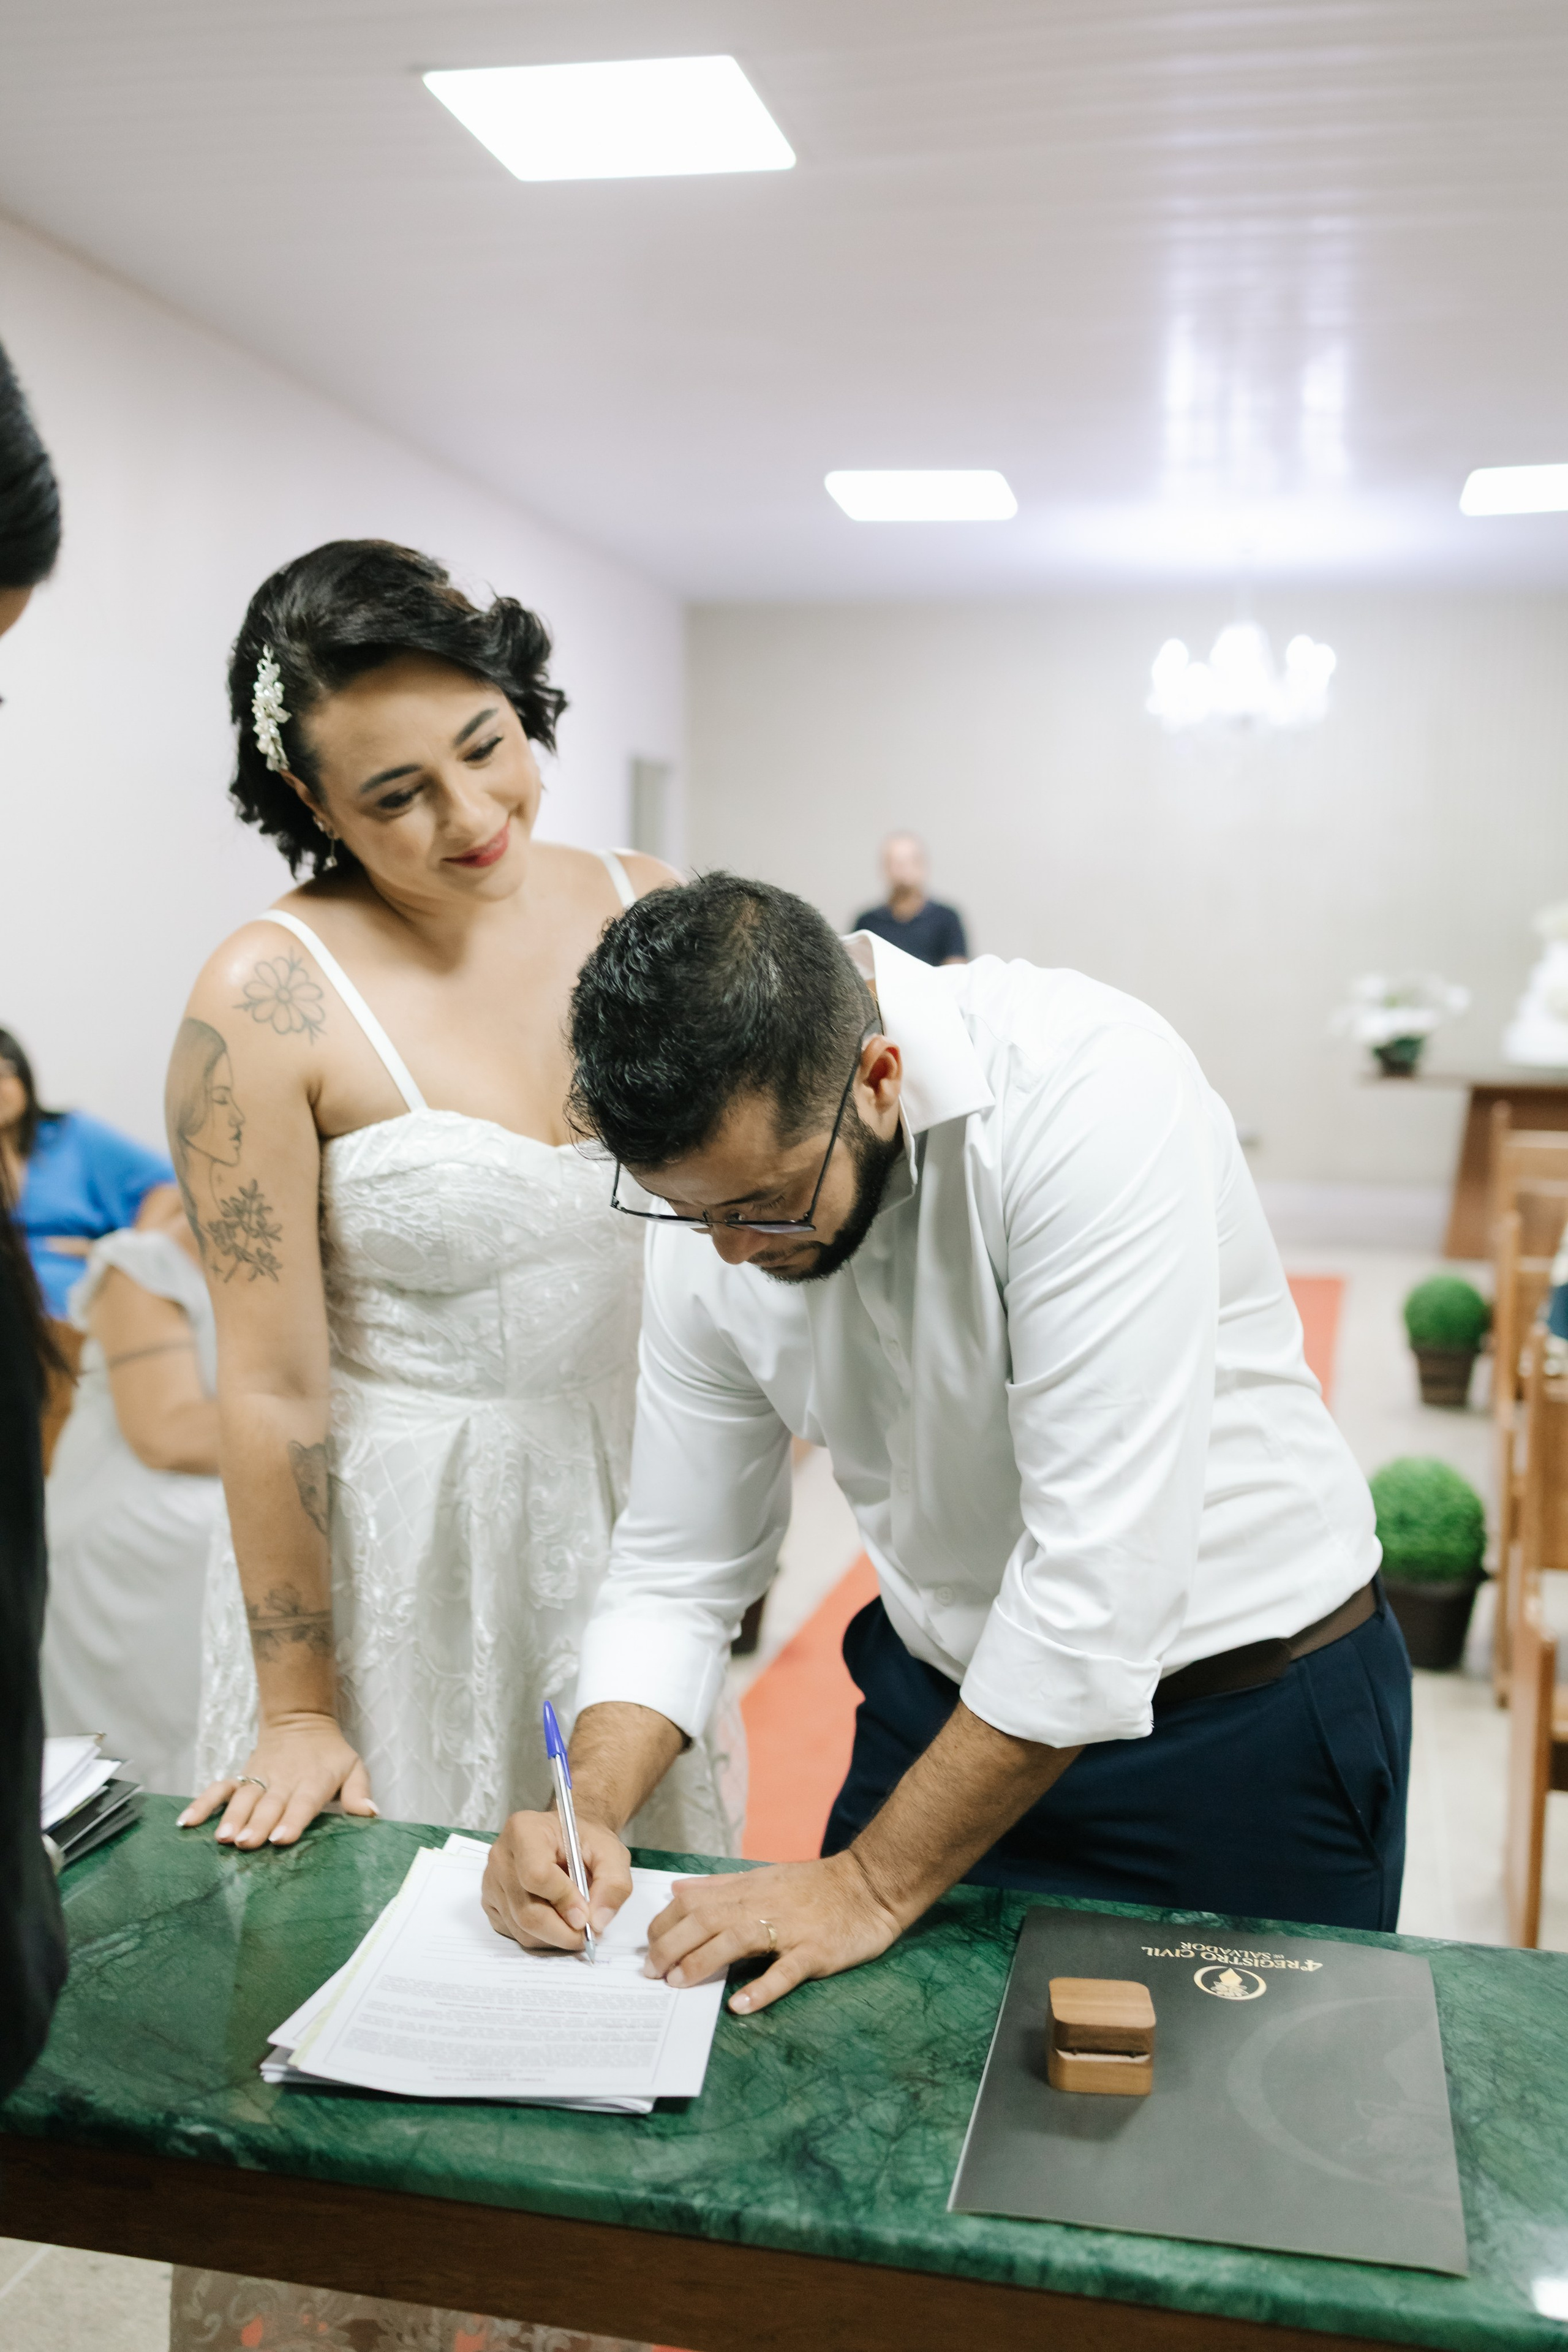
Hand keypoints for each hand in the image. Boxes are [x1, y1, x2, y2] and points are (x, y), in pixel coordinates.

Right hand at [177, 1711, 375, 1847]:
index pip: (303, 1802)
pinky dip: (203, 1804)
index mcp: (314, 1780)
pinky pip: (219, 1789)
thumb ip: (359, 1792)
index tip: (280, 1838)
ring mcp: (259, 1777)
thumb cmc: (330, 1755)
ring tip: (222, 1838)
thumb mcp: (354, 1767)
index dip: (292, 1820)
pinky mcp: (242, 1776)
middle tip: (246, 1844)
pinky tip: (187, 1823)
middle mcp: (284, 1779)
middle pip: (269, 1803)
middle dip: (257, 1824)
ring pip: (243, 1798)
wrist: (301, 1721)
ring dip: (232, 1817)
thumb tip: (370, 1813)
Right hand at [482, 1810, 633, 1954]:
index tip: (586, 1914)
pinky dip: (539, 1937)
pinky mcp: (490, 1903)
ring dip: (554, 1937)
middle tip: (588, 1932)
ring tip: (574, 1923)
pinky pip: (513, 1933)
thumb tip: (596, 1922)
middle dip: (562, 1931)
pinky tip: (555, 1920)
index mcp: (524, 1830)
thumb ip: (613, 1884)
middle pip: (526, 1911)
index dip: (564, 1901)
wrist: (567, 1839)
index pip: (536, 1875)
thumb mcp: (611, 1853)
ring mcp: (491, 1881)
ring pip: (521, 1928)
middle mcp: (500, 1856)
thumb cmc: (585, 1841)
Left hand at [647, 1850, 902, 2015]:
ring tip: (679, 1983)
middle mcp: (763, 1905)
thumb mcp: (764, 1877)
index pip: (694, 1901)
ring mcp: (790, 1928)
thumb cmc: (815, 1886)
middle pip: (707, 1919)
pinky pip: (786, 1971)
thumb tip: (677, 1890)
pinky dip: (762, 1988)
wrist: (871, 1885)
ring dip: (704, 1961)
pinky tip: (741, 2006)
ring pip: (737, 1939)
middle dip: (672, 1945)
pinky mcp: (816, 1951)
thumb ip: (719, 1886)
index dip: (665, 1923)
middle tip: (651, 1973)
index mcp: (748, 1889)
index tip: (648, 1947)